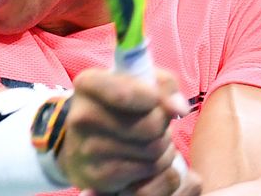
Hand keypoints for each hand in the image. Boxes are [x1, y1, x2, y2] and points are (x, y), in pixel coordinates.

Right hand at [57, 68, 198, 194]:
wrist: (84, 144)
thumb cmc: (120, 106)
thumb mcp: (138, 83)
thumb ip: (164, 86)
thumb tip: (179, 109)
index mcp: (88, 84)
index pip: (127, 94)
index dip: (155, 99)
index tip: (158, 101)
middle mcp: (82, 116)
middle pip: (151, 124)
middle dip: (163, 124)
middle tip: (156, 123)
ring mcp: (87, 149)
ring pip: (154, 149)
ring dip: (164, 146)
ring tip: (151, 140)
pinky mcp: (98, 177)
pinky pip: (149, 170)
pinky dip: (157, 165)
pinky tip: (146, 158)